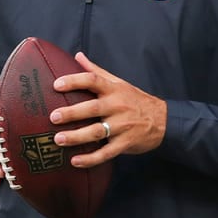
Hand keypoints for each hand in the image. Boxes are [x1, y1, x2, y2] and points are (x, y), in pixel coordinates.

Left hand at [48, 52, 166, 167]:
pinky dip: (91, 159)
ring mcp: (122, 126)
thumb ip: (96, 70)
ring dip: (76, 137)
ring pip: (97, 132)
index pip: (93, 80)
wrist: (163, 121)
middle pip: (92, 108)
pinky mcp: (125, 143)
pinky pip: (106, 153)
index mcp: (114, 90)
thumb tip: (77, 56)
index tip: (57, 85)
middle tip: (54, 117)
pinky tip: (75, 161)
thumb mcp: (118, 82)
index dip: (74, 81)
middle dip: (72, 113)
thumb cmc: (135, 100)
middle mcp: (117, 106)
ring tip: (58, 140)